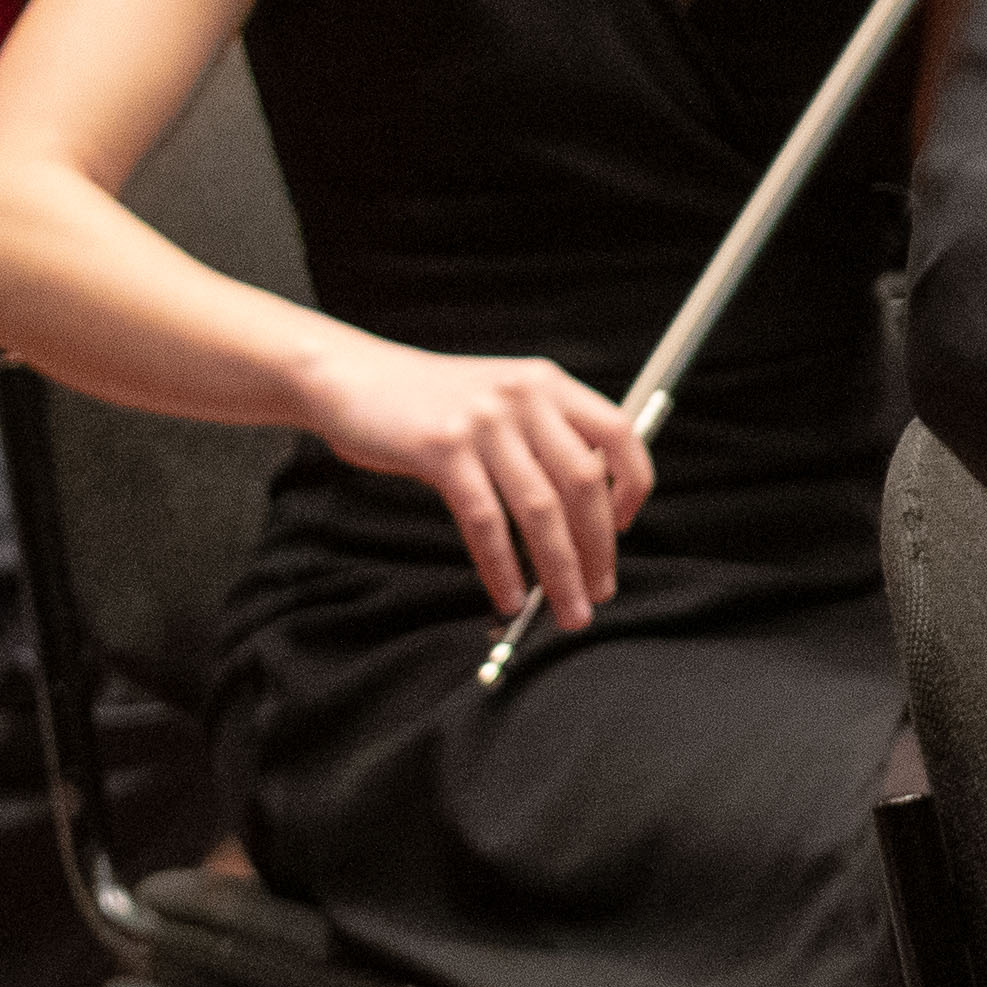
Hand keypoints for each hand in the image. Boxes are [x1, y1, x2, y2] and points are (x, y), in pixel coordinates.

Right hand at [292, 338, 651, 623]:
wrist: (354, 376)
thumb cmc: (430, 400)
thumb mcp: (500, 398)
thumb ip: (543, 435)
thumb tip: (588, 507)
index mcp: (547, 383)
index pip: (619, 433)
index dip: (633, 484)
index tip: (624, 526)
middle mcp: (524, 397)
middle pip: (585, 483)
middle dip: (598, 548)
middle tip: (600, 592)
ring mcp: (484, 422)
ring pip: (540, 510)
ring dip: (560, 571)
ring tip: (568, 610)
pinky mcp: (443, 449)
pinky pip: (485, 521)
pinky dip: (502, 568)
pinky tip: (509, 596)